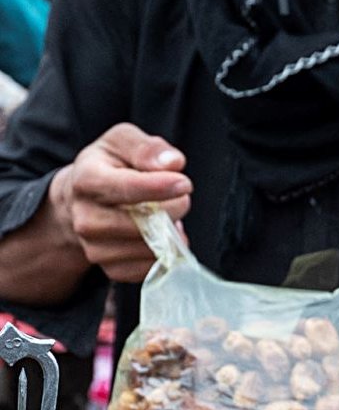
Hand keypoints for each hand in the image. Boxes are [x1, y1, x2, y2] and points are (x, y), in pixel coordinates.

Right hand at [49, 124, 191, 282]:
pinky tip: (162, 235)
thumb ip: (147, 148)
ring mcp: (94, 246)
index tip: (184, 183)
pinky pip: (149, 268)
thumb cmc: (109, 165)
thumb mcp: (123, 141)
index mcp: (86, 179)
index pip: (123, 188)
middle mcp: (85, 217)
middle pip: (140, 223)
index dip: (157, 187)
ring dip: (170, 233)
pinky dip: (165, 253)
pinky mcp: (110, 267)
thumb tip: (172, 163)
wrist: (82, 199)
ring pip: (148, 248)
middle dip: (172, 209)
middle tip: (180, 196)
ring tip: (168, 215)